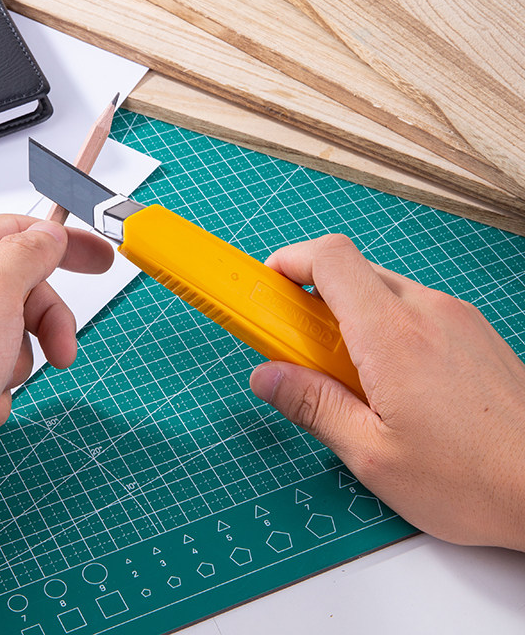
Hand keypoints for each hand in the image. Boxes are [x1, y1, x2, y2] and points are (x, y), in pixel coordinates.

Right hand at [250, 234, 524, 550]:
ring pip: (383, 293)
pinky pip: (414, 311)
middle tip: (301, 353)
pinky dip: (387, 331)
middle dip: (314, 304)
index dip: (288, 262)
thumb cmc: (474, 480)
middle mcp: (427, 311)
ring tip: (353, 380)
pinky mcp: (474, 331)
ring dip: (352, 321)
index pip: (329, 258)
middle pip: (352, 274)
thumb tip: (266, 376)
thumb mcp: (373, 454)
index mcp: (393, 335)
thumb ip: (312, 406)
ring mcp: (456, 317)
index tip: (265, 290)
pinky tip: (396, 385)